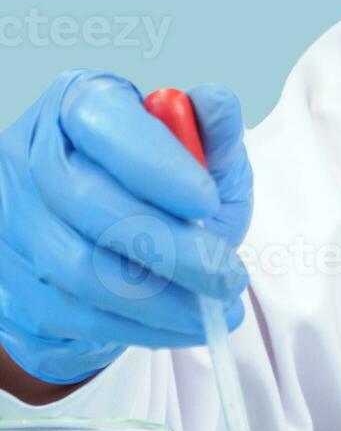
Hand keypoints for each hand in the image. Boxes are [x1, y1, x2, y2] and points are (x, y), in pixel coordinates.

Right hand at [0, 70, 252, 385]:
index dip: (156, 166)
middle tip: (228, 276)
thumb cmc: (169, 187)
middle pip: (88, 204)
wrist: (122, 244)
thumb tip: (217, 104)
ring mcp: (11, 216)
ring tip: (215, 311)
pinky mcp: (9, 276)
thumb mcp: (203, 156)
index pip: (106, 125)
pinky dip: (135, 326)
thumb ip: (213, 134)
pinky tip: (180, 326)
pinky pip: (70, 312)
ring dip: (157, 299)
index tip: (209, 203)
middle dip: (169, 248)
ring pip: (78, 267)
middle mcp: (32, 153)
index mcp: (80, 104)